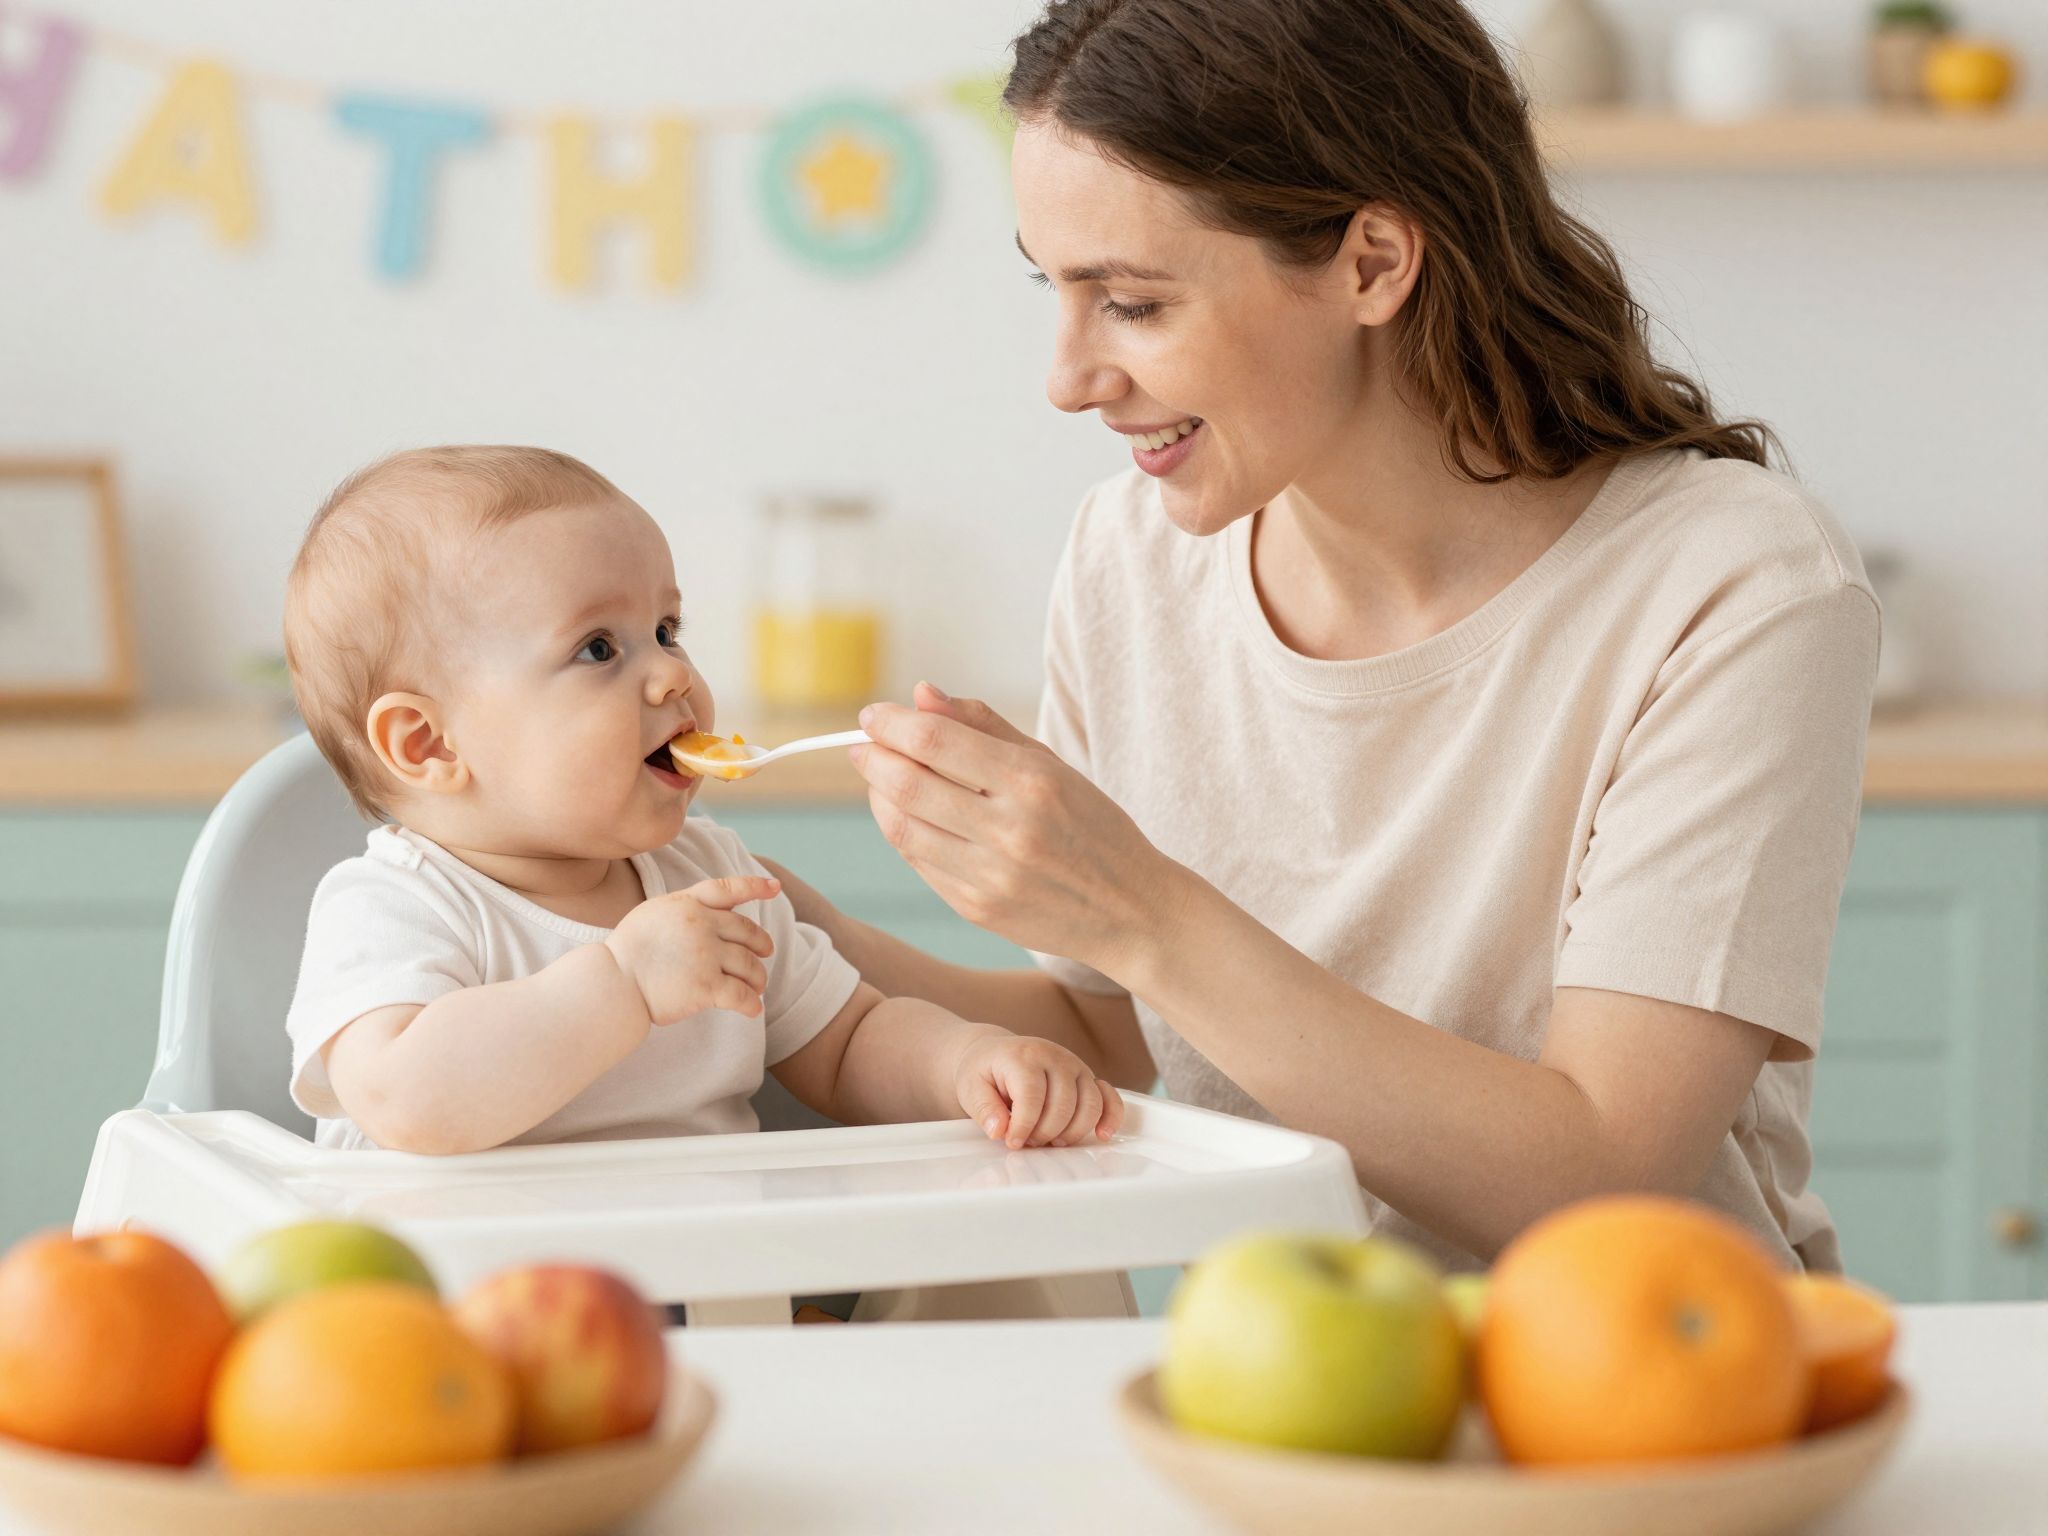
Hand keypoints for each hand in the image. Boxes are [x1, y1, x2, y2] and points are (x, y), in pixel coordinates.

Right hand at [604, 876, 777, 1024]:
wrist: (612, 982)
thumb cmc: (627, 951)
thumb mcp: (653, 913)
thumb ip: (684, 909)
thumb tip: (713, 913)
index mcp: (688, 904)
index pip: (728, 889)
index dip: (755, 886)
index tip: (776, 887)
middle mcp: (702, 925)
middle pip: (747, 932)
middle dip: (761, 943)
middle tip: (766, 952)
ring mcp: (706, 955)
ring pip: (749, 965)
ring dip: (758, 977)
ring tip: (757, 986)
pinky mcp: (707, 986)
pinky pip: (742, 995)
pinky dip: (751, 1004)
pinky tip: (753, 1009)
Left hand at [852, 683, 1183, 978]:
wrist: (1130, 910)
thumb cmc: (1092, 826)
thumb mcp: (1052, 765)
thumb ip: (984, 726)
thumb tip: (920, 693)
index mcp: (1032, 782)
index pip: (936, 741)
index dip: (892, 724)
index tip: (873, 716)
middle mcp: (1009, 830)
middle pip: (908, 784)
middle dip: (873, 758)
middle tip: (863, 745)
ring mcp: (990, 876)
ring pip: (902, 828)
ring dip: (879, 796)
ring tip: (881, 778)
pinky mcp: (977, 909)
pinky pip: (919, 862)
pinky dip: (902, 831)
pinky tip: (907, 815)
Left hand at [954, 1033, 1124, 1148]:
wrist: (994, 1053)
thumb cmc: (984, 1071)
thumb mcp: (970, 1087)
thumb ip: (983, 1109)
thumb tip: (1000, 1130)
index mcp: (1024, 1056)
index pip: (1033, 1096)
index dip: (1024, 1126)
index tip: (1012, 1141)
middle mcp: (1055, 1057)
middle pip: (1063, 1105)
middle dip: (1045, 1133)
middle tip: (1027, 1141)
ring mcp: (1075, 1066)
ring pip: (1090, 1105)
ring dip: (1071, 1132)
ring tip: (1050, 1141)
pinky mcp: (1087, 1077)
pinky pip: (1109, 1097)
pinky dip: (1110, 1116)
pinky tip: (1103, 1134)